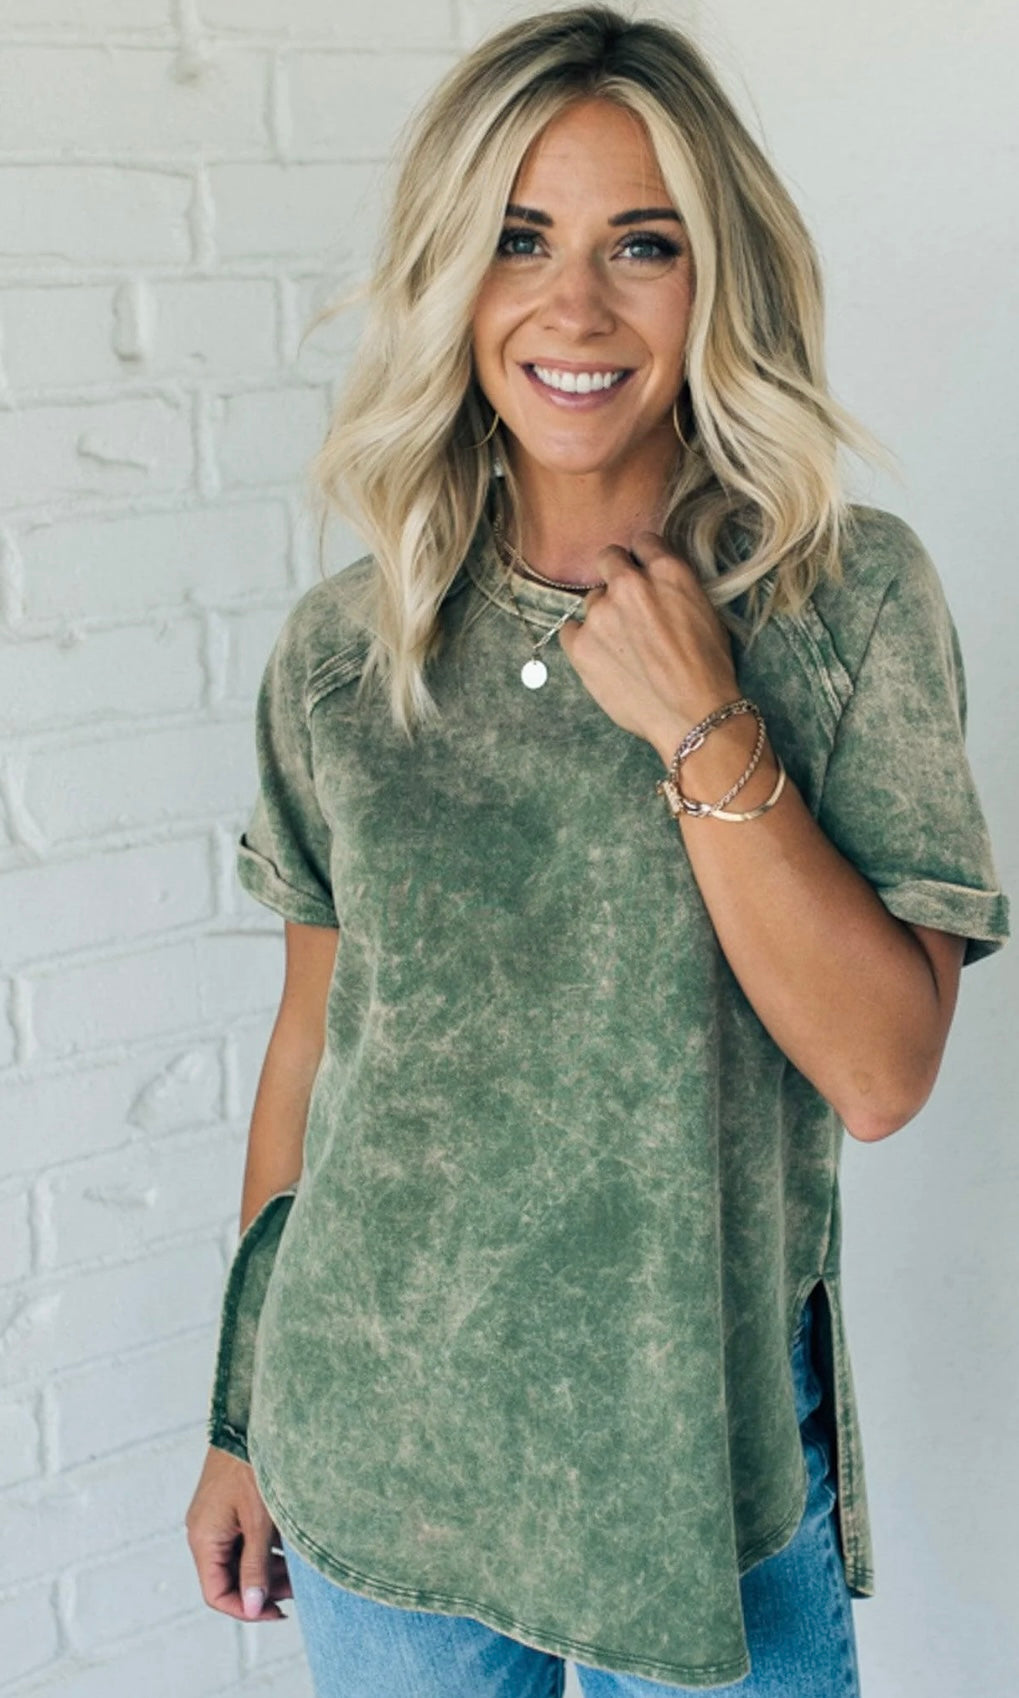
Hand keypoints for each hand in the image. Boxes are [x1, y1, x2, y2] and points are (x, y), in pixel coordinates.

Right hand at [185, 1446, 292, 1621]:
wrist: (246, 1420)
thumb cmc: (252, 1467)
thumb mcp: (260, 1522)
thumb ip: (256, 1566)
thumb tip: (254, 1607)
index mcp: (204, 1539)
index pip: (217, 1594)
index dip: (247, 1610)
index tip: (278, 1612)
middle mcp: (204, 1532)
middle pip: (228, 1578)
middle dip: (262, 1588)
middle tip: (297, 1589)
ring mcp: (215, 1519)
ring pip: (238, 1559)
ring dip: (266, 1569)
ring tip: (299, 1570)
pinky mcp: (227, 1507)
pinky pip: (242, 1539)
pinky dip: (265, 1549)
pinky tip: (291, 1547)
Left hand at [557, 530, 739, 763]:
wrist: (694, 716)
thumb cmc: (709, 670)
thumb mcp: (706, 612)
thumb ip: (674, 587)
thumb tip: (654, 582)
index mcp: (668, 571)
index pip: (641, 541)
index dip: (641, 558)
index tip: (642, 574)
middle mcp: (630, 584)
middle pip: (607, 559)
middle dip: (615, 575)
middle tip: (625, 605)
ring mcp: (601, 614)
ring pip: (591, 600)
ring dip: (602, 616)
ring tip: (621, 647)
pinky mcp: (580, 644)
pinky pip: (569, 630)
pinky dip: (581, 641)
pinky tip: (602, 658)